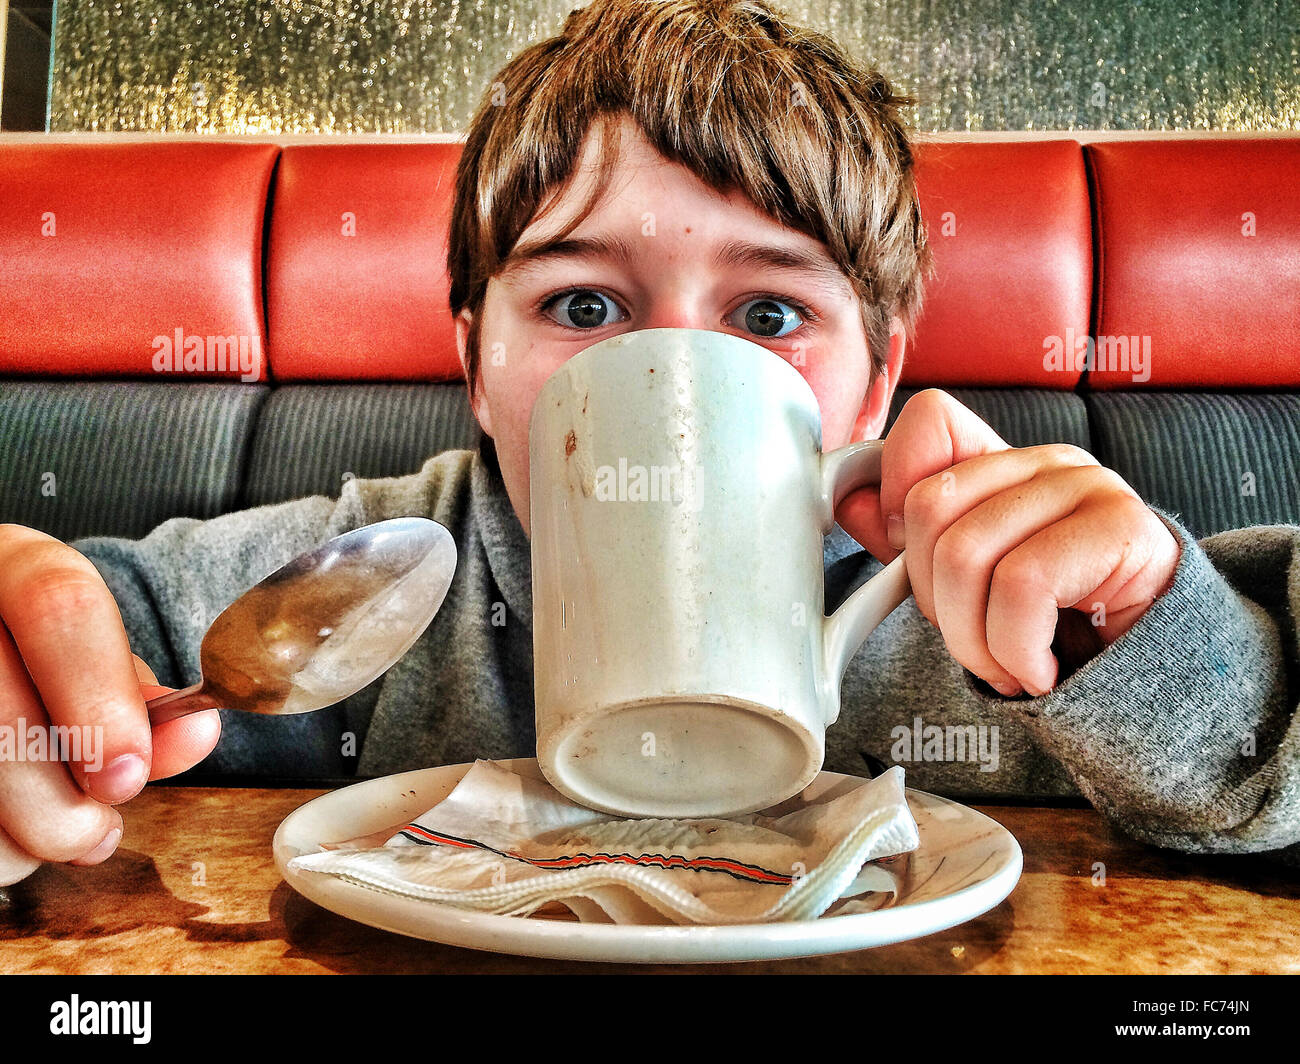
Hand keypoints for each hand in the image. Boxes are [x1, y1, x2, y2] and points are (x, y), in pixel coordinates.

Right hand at [0, 525, 221, 886]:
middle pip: (3, 718)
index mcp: (10, 563)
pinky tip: (15, 836)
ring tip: (63, 834)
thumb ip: (137, 699)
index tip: (128, 773)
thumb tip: (195, 733)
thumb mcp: (89, 659)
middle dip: (62, 802)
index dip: (100, 698)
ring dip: (26, 838)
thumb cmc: (38, 663)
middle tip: (97, 831)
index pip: (60, 607)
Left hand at [835, 390, 1181, 696]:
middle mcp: (1044, 461)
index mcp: (1002, 464)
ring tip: (1007, 667)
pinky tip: (1038, 672)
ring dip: (975, 642)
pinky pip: (1023, 587)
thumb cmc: (1057, 624)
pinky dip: (1015, 650)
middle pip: (930, 507)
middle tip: (974, 643)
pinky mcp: (1120, 527)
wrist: (1158, 668)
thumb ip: (909, 543)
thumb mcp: (971, 583)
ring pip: (968, 555)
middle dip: (935, 602)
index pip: (931, 421)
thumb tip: (845, 500)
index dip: (896, 489)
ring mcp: (1086, 486)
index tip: (910, 564)